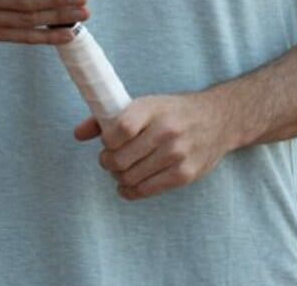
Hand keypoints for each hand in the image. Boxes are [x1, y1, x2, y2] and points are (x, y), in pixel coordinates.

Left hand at [74, 92, 238, 199]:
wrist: (219, 119)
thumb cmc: (175, 112)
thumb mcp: (146, 104)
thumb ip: (110, 118)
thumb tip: (78, 133)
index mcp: (153, 109)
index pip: (118, 130)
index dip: (106, 140)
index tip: (108, 141)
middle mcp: (166, 131)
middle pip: (120, 158)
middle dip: (108, 162)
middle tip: (109, 160)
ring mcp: (177, 154)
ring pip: (130, 177)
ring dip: (119, 177)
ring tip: (121, 171)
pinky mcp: (185, 174)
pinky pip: (146, 190)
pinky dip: (130, 192)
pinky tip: (128, 187)